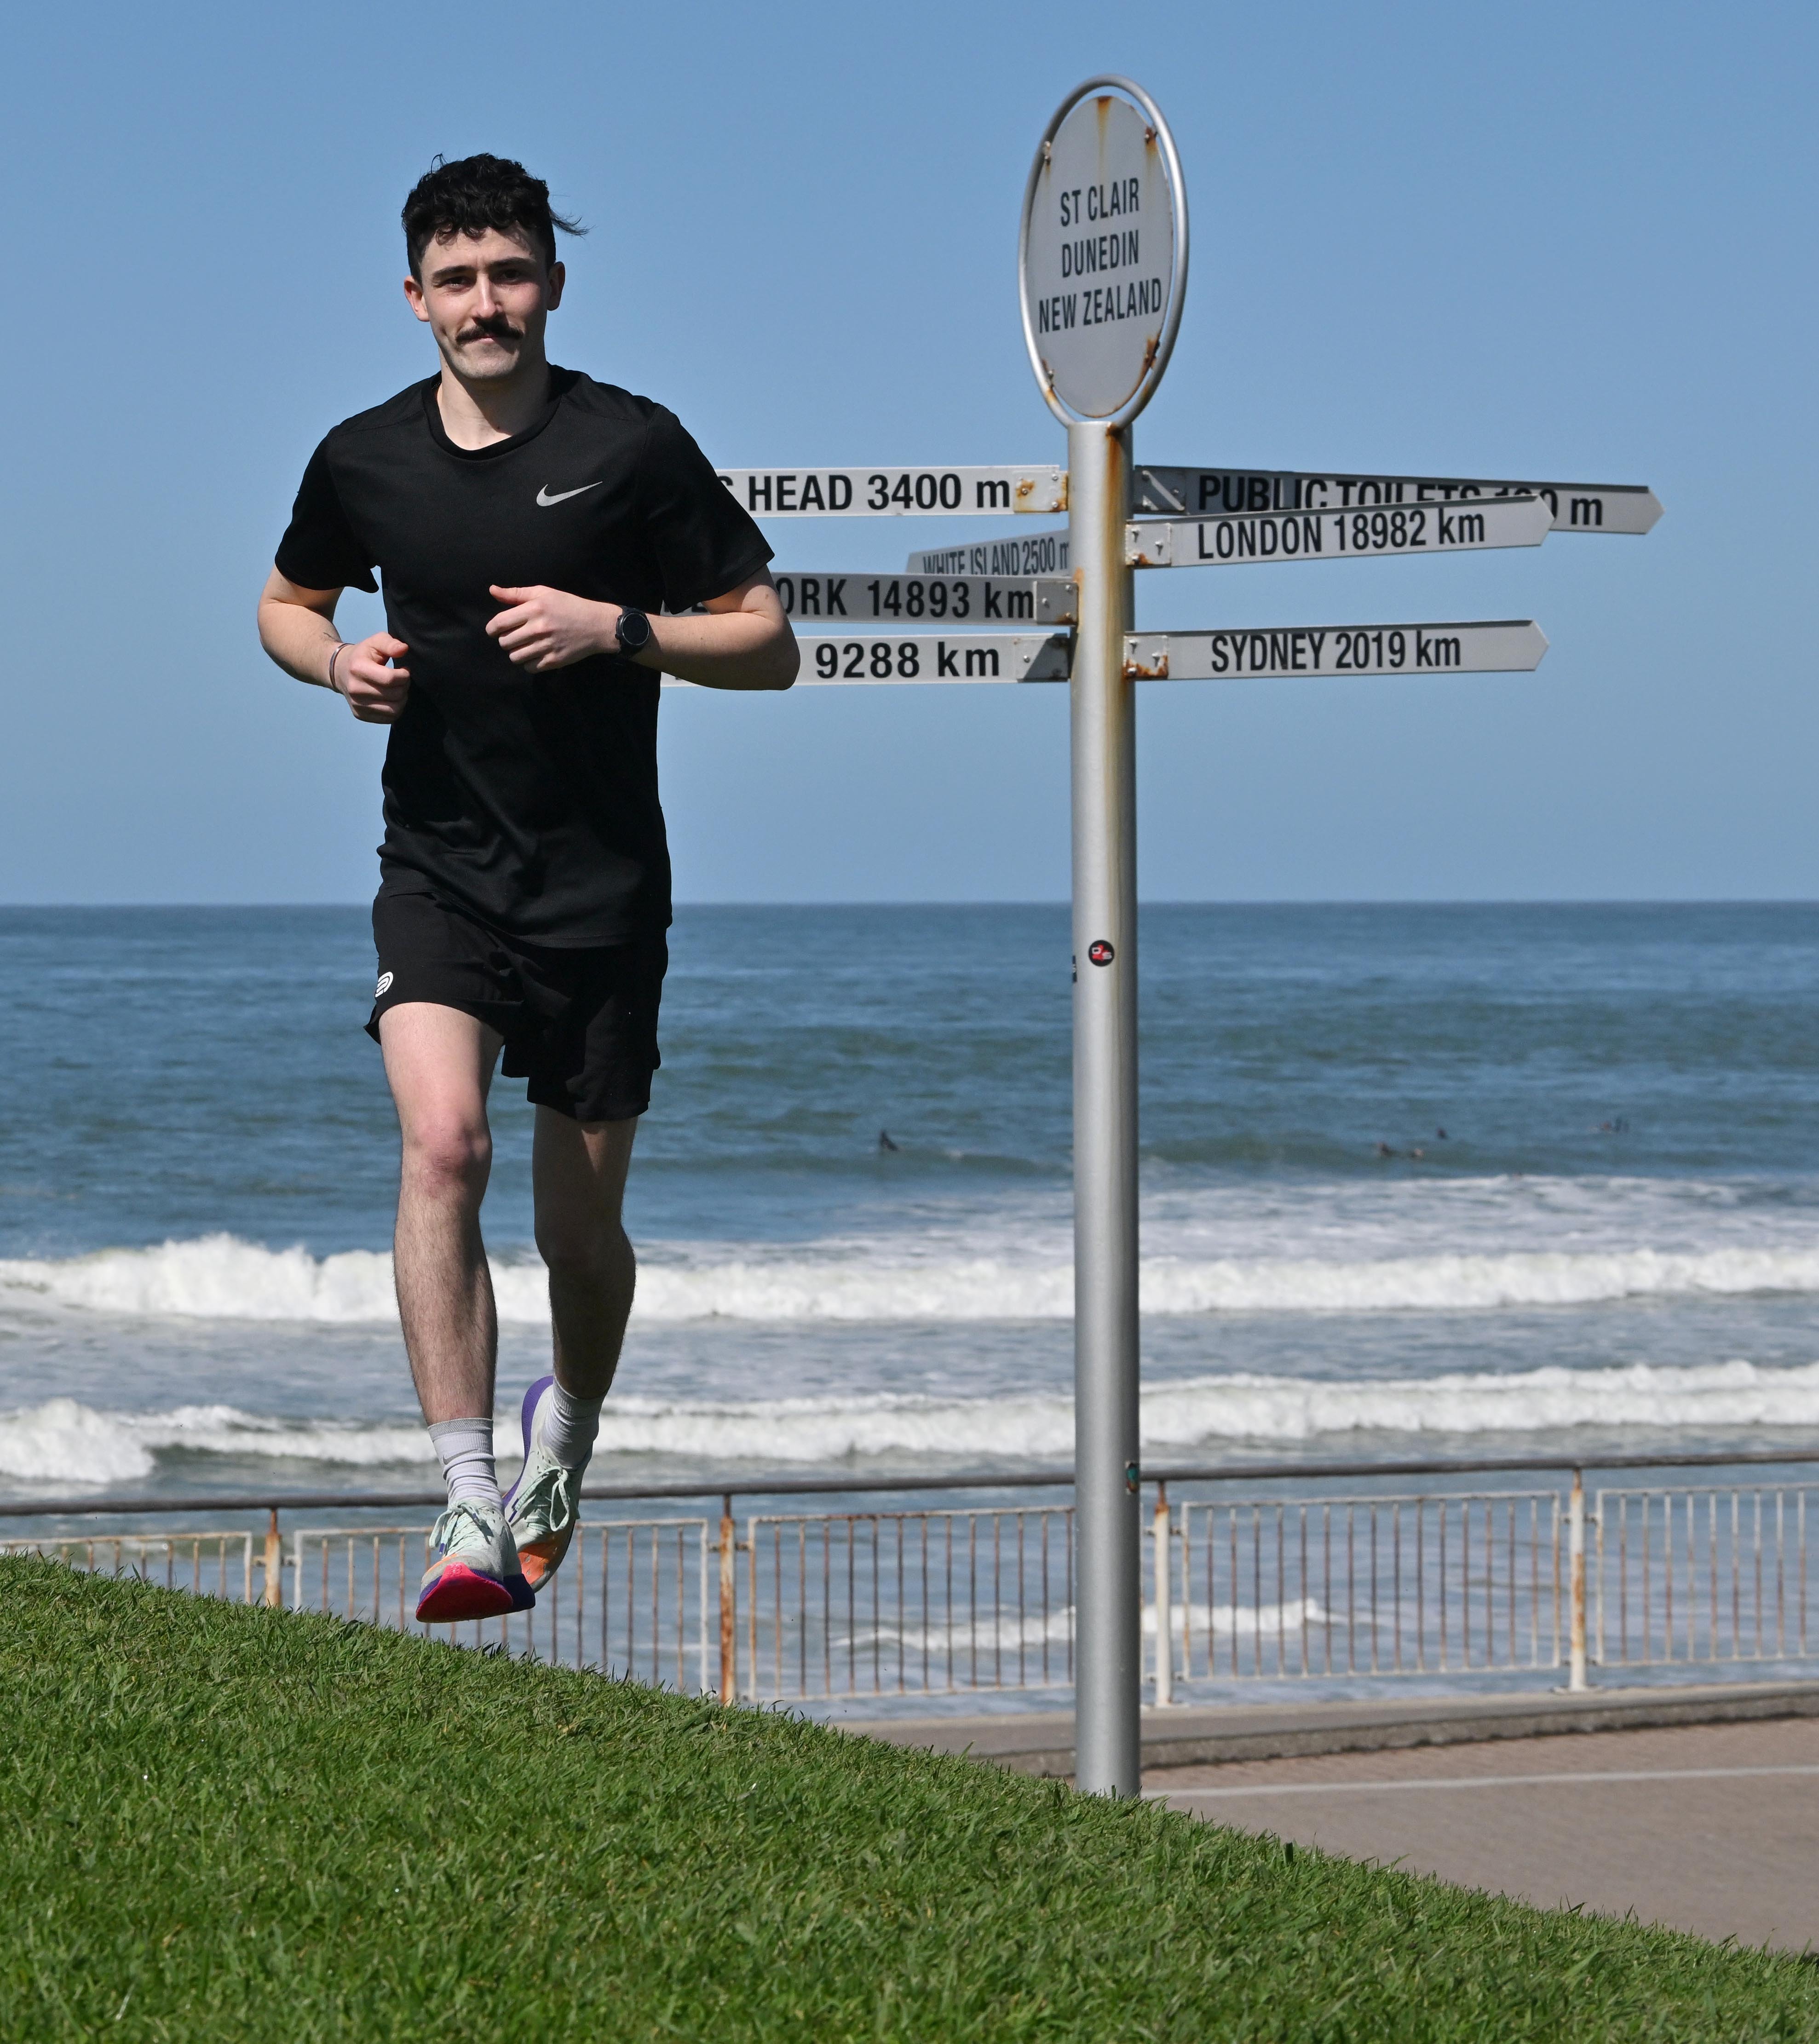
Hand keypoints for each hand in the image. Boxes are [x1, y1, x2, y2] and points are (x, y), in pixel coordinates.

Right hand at [334, 633, 411, 722]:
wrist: (339, 670)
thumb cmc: (362, 655)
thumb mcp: (375, 642)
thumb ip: (390, 644)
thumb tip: (404, 649)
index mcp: (358, 668)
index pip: (390, 679)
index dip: (404, 675)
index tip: (404, 670)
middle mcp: (355, 689)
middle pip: (394, 694)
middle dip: (404, 686)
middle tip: (402, 679)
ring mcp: (357, 704)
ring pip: (394, 710)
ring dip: (402, 699)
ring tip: (398, 689)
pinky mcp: (360, 715)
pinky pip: (388, 718)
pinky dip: (396, 709)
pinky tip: (392, 699)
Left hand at [486, 585, 613, 671]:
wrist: (596, 625)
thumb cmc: (568, 606)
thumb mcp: (544, 593)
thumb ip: (516, 593)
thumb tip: (492, 590)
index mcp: (534, 609)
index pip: (499, 623)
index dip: (491, 629)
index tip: (494, 630)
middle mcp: (538, 628)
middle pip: (505, 642)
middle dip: (505, 640)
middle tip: (514, 637)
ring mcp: (546, 646)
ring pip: (515, 657)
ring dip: (516, 653)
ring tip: (525, 646)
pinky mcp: (554, 661)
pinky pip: (529, 668)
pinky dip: (528, 663)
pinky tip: (535, 654)